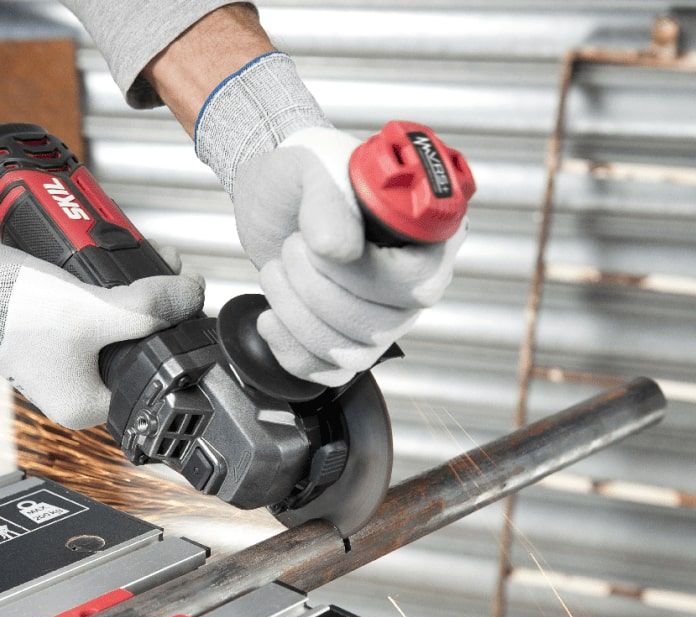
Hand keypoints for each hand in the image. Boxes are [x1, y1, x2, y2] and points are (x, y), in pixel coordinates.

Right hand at [0, 236, 203, 428]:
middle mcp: (77, 392)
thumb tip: (193, 294)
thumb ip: (152, 308)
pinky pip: (96, 315)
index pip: (155, 374)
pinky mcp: (53, 337)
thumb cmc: (14, 311)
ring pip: (120, 326)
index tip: (189, 301)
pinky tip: (126, 264)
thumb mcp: (97, 311)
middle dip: (162, 308)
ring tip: (156, 262)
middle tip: (174, 276)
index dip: (178, 334)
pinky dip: (113, 292)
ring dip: (141, 294)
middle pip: (140, 347)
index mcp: (88, 406)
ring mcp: (63, 363)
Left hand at [232, 127, 465, 386]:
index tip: (320, 246)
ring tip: (277, 270)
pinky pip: (328, 373)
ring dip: (297, 314)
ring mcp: (385, 317)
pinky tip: (271, 316)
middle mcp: (415, 282)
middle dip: (315, 289)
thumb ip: (327, 198)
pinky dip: (289, 349)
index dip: (362, 273)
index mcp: (425, 235)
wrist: (273, 197)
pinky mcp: (348, 340)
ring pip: (351, 353)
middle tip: (291, 248)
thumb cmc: (305, 173)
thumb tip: (338, 249)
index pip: (417, 281)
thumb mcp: (310, 164)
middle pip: (378, 324)